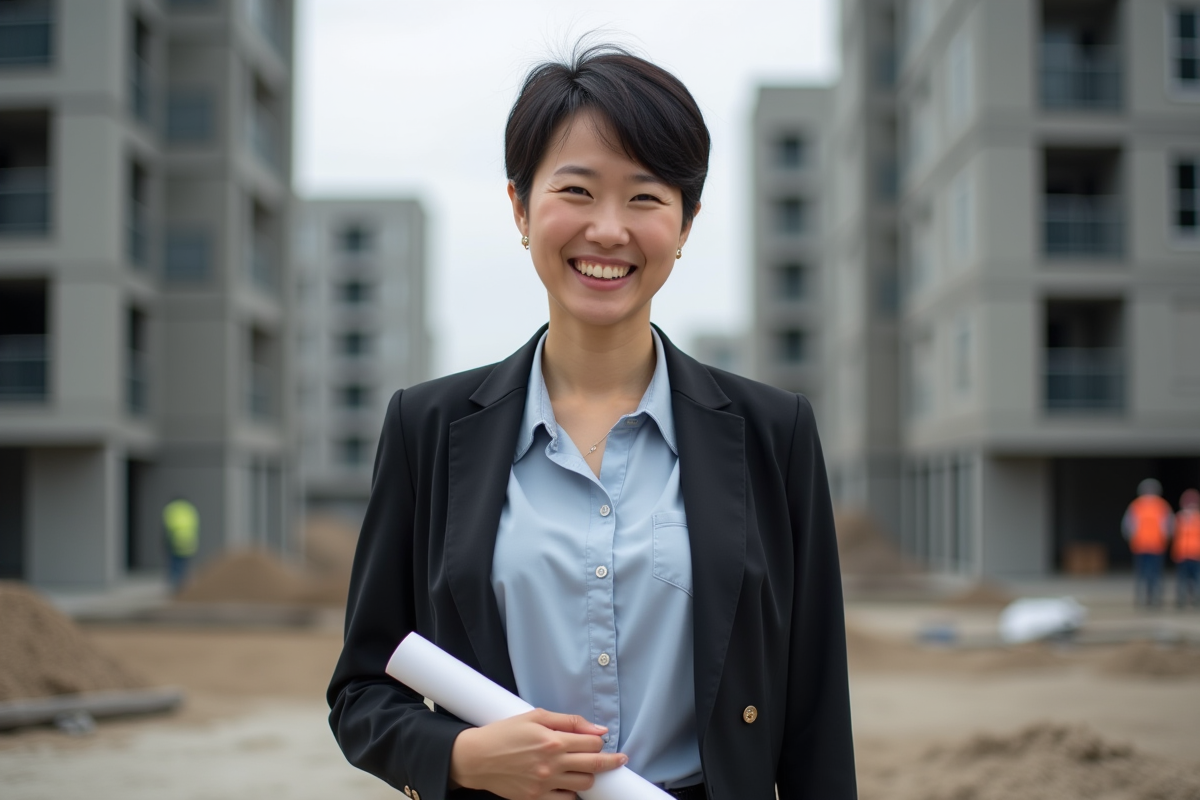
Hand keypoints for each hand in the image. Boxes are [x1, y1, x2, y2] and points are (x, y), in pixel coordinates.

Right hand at [448, 708, 627, 799]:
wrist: (477, 758)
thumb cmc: (504, 733)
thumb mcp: (535, 716)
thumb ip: (569, 721)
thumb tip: (598, 728)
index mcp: (553, 741)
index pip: (592, 743)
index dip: (600, 740)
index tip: (602, 740)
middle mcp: (552, 764)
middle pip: (594, 765)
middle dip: (611, 761)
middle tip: (619, 759)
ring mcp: (544, 784)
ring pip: (584, 784)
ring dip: (588, 776)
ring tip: (584, 769)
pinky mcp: (535, 798)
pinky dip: (571, 792)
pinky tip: (567, 783)